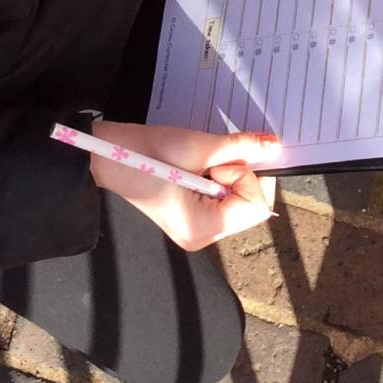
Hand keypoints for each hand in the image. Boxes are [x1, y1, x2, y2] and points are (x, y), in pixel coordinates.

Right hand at [87, 121, 279, 250]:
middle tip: (210, 163)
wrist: (109, 155)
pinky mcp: (192, 220)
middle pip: (249, 208)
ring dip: (228, 179)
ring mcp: (196, 231)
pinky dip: (219, 183)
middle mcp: (201, 237)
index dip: (246, 177)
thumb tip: (273, 146)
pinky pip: (224, 202)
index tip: (219, 162)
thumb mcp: (198, 147)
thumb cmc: (145, 153)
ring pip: (238, 203)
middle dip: (239, 178)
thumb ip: (240, 148)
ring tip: (197, 167)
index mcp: (201, 227)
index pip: (256, 207)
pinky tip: (195, 173)